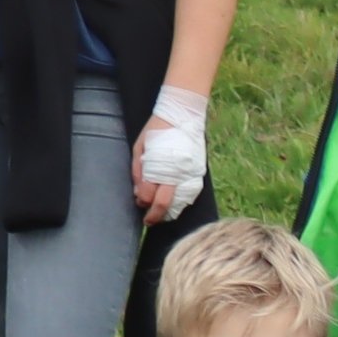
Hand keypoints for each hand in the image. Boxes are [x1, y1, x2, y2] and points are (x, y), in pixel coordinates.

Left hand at [132, 85, 208, 220]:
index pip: (149, 194)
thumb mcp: (140, 148)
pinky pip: (190, 195)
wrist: (182, 115)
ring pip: (179, 203)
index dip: (142, 202)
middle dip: (154, 216)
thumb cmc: (156, 130)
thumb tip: (139, 193)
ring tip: (160, 214)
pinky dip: (180, 203)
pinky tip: (173, 204)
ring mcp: (189, 174)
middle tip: (148, 221)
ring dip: (168, 211)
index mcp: (159, 166)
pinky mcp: (199, 172)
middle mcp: (176, 173)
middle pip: (164, 204)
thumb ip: (138, 171)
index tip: (139, 203)